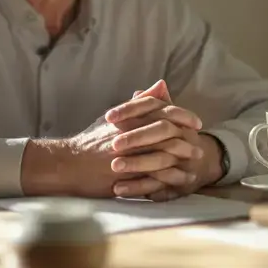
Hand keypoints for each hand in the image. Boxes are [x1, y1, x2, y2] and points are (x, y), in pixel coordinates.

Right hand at [19, 81, 202, 197]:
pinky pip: (152, 177)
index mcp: (127, 118)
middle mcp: (128, 134)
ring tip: (194, 164)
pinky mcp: (123, 175)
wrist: (68, 163)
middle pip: (165, 132)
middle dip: (186, 139)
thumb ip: (140, 102)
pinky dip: (169, 179)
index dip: (182, 115)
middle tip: (199, 145)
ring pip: (161, 155)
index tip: (196, 122)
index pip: (161, 111)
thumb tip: (161, 85)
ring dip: (181, 160)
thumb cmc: (91, 141)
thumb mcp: (114, 117)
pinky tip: (181, 182)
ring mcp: (126, 155)